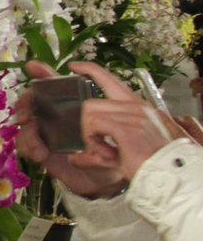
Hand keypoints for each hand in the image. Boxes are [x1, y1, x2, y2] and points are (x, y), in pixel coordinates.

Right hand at [15, 61, 126, 198]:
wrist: (108, 181)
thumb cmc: (112, 150)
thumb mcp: (113, 128)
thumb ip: (105, 114)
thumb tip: (96, 105)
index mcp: (72, 106)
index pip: (54, 85)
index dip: (42, 73)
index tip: (32, 66)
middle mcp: (56, 117)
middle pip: (31, 101)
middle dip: (24, 103)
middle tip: (26, 114)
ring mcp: (47, 134)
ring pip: (25, 123)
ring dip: (28, 132)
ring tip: (38, 145)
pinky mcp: (42, 151)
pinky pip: (25, 144)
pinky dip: (30, 147)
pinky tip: (41, 154)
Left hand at [64, 60, 181, 184]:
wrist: (166, 175)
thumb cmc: (148, 164)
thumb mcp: (120, 153)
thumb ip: (96, 152)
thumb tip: (74, 158)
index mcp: (136, 107)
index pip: (110, 80)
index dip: (90, 69)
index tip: (75, 66)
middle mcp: (136, 106)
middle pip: (91, 104)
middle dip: (86, 127)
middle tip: (97, 145)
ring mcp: (133, 115)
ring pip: (90, 114)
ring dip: (90, 136)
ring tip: (104, 151)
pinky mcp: (127, 127)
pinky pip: (95, 125)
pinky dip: (93, 140)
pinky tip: (106, 152)